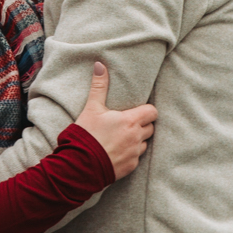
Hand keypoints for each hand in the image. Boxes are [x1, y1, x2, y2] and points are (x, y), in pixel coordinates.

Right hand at [74, 60, 157, 179]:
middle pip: (150, 128)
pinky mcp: (130, 167)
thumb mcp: (91, 108)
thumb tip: (100, 65)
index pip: (153, 112)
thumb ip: (99, 86)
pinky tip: (117, 151)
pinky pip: (136, 158)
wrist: (80, 165)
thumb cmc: (86, 134)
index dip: (147, 111)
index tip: (136, 111)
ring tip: (121, 138)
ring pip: (144, 143)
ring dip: (137, 140)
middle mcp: (136, 137)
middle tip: (127, 123)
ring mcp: (134, 154)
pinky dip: (130, 154)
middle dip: (142, 125)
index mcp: (130, 121)